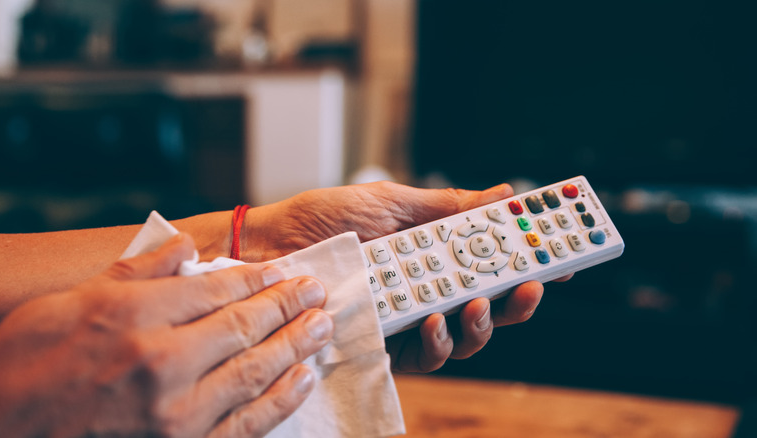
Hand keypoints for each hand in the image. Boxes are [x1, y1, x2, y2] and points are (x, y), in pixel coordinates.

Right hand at [0, 234, 332, 437]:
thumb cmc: (23, 365)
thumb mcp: (68, 302)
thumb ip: (135, 272)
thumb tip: (184, 247)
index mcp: (135, 317)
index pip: (217, 289)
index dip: (257, 278)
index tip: (283, 271)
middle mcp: (162, 362)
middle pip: (245, 325)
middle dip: (288, 305)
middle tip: (317, 291)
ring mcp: (176, 412)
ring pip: (255, 371)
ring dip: (295, 345)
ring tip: (321, 325)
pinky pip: (246, 424)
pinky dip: (280, 400)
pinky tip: (301, 379)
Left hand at [240, 181, 569, 372]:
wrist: (274, 241)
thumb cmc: (328, 218)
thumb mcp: (393, 201)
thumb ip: (447, 206)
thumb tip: (503, 193)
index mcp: (436, 254)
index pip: (494, 262)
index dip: (531, 261)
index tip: (564, 253)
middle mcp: (428, 289)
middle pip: (491, 304)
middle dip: (520, 298)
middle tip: (535, 284)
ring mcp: (407, 318)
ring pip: (464, 337)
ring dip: (483, 323)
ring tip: (480, 303)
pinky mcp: (383, 341)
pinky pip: (421, 354)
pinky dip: (437, 341)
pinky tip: (436, 322)